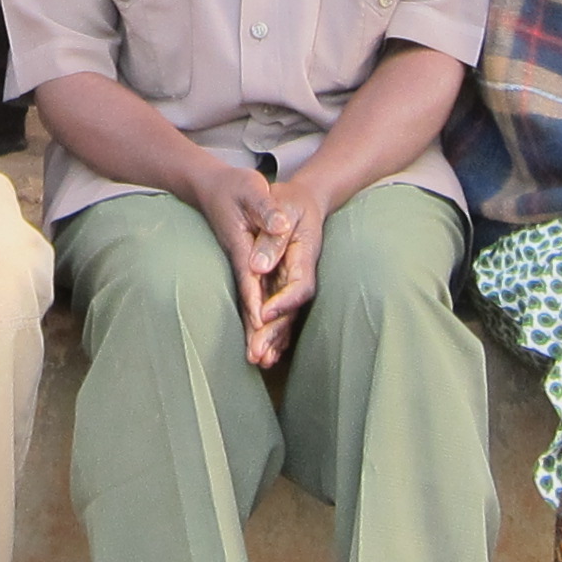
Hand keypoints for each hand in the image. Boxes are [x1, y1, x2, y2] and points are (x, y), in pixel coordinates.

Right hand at [178, 153, 298, 356]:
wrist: (212, 186)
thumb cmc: (234, 186)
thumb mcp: (251, 190)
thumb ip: (265, 209)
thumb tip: (279, 227)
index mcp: (242, 247)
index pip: (250, 279)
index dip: (256, 302)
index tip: (261, 326)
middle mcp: (240, 263)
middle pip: (247, 301)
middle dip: (252, 330)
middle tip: (258, 359)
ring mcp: (241, 267)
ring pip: (248, 305)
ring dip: (254, 332)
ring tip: (262, 361)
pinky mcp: (245, 268)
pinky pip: (251, 299)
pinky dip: (256, 320)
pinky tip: (263, 338)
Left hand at [242, 173, 338, 368]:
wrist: (304, 199)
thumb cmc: (292, 200)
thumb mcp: (284, 206)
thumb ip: (272, 238)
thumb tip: (258, 266)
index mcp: (305, 255)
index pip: (300, 285)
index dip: (284, 303)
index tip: (265, 315)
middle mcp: (302, 273)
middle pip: (292, 309)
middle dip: (274, 333)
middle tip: (256, 354)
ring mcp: (295, 281)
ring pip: (286, 316)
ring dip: (273, 340)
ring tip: (258, 362)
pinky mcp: (286, 286)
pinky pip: (281, 314)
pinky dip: (274, 334)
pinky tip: (265, 354)